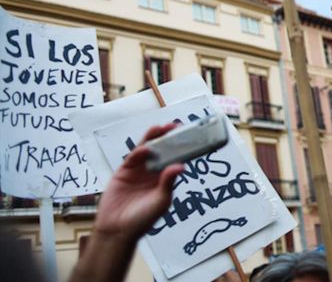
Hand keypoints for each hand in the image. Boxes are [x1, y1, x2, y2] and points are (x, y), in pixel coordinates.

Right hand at [93, 123, 184, 241]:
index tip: (188, 135)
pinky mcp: (123, 172)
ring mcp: (138, 171)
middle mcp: (152, 172)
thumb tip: (181, 166)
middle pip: (161, 150)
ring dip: (153, 139)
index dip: (181, 146)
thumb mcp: (161, 201)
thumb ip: (168, 183)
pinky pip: (132, 159)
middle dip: (167, 138)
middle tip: (174, 126)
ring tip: (160, 128)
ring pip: (147, 150)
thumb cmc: (142, 220)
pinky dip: (139, 152)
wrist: (117, 230)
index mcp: (165, 179)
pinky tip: (145, 149)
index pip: (175, 158)